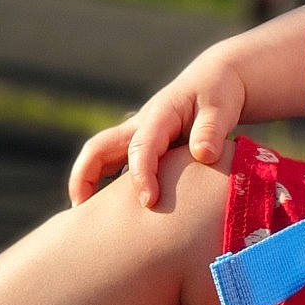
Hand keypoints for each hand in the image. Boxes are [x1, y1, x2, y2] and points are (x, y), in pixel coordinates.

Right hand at [69, 50, 247, 208]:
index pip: (140, 147)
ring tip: (94, 224)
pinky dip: (113, 188)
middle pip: (98, 149)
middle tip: (83, 215)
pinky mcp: (145, 148)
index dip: (142, 176)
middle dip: (83, 178)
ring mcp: (138, 137)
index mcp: (158, 116)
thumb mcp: (221, 107)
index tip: (149, 202)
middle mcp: (140, 126)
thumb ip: (212, 130)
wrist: (217, 80)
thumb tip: (203, 156)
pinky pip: (120, 167)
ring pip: (103, 159)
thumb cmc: (219, 94)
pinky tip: (124, 216)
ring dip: (91, 185)